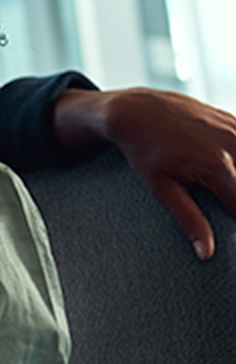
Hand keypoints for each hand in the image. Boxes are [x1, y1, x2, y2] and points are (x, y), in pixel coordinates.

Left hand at [54, 87, 235, 258]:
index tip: (232, 240)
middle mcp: (235, 146)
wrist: (138, 110)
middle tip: (224, 209)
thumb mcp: (161, 188)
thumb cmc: (145, 150)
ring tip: (225, 195)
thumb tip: (206, 253)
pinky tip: (229, 176)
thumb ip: (188, 219)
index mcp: (217, 167)